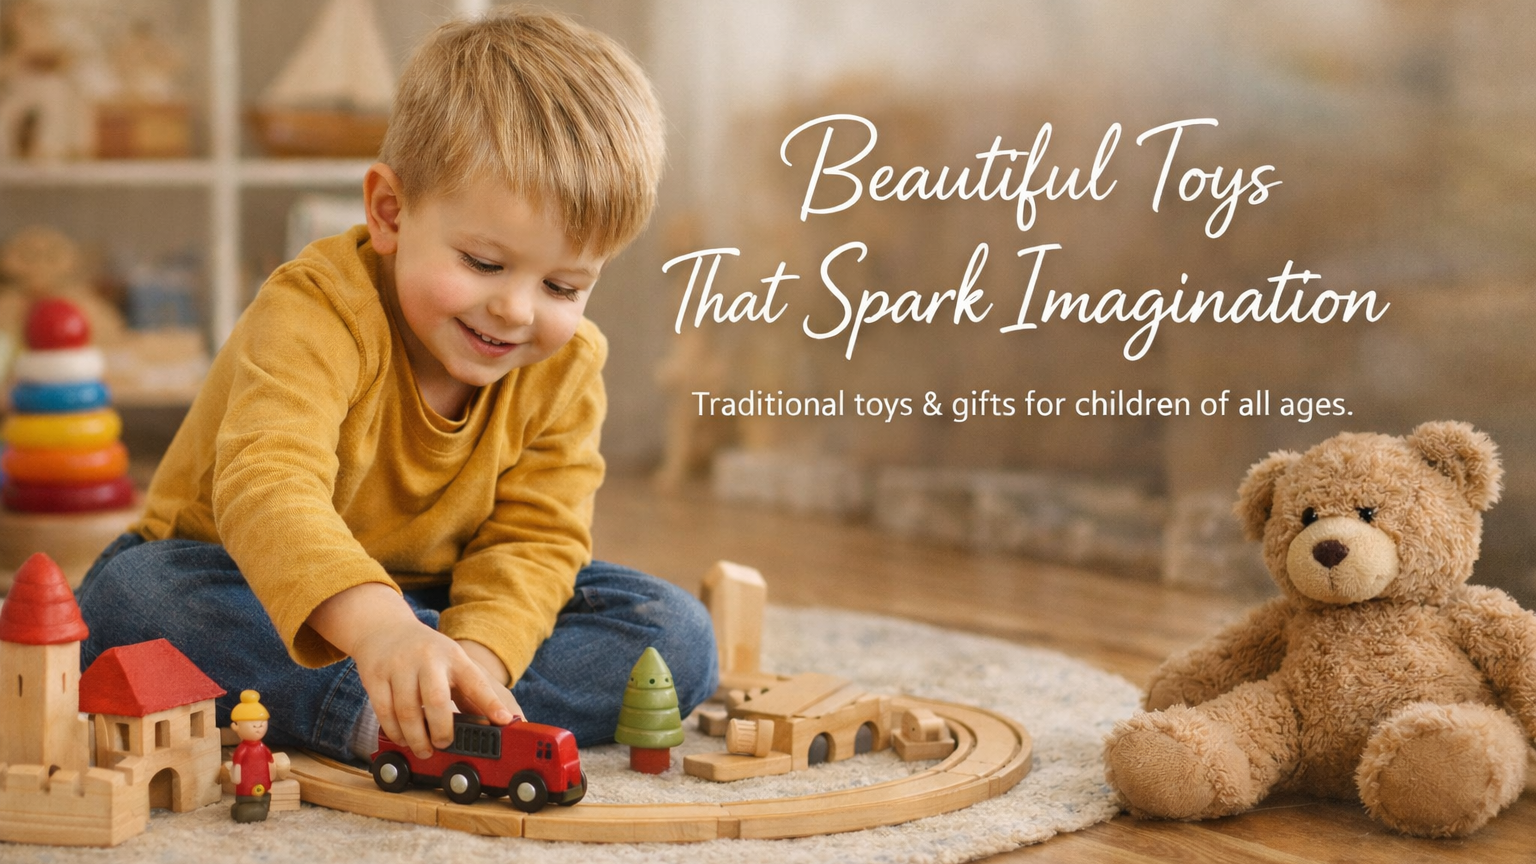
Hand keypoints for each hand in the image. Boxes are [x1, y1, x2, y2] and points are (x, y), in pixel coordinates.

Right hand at [306, 584, 515, 758]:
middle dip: (442, 731)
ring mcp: (399, 666)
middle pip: (437, 701)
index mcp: (453, 656)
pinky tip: (403, 738)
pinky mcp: (375, 676)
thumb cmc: (424, 652)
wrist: (384, 627)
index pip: (476, 682)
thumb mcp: (451, 662)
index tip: (504, 722)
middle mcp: (427, 659)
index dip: (491, 704)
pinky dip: (395, 732)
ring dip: (416, 738)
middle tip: (444, 745)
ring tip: (423, 748)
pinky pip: (384, 712)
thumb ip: (468, 693)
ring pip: (407, 712)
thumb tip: (491, 723)